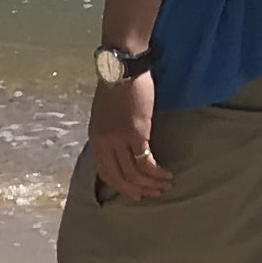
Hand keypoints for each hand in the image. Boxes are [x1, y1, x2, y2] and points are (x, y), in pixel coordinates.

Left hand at [88, 69, 169, 200]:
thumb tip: (121, 148)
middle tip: (152, 194)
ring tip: (164, 186)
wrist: (122, 68)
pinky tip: (165, 174)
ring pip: (134, 173)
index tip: (134, 192)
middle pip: (119, 177)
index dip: (120, 186)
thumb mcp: (105, 113)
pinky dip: (156, 172)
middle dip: (136, 189)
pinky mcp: (136, 133)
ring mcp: (119, 139)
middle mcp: (104, 142)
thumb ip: (110, 132)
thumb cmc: (117, 85)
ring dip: (150, 184)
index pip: (105, 172)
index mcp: (96, 138)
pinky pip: (146, 162)